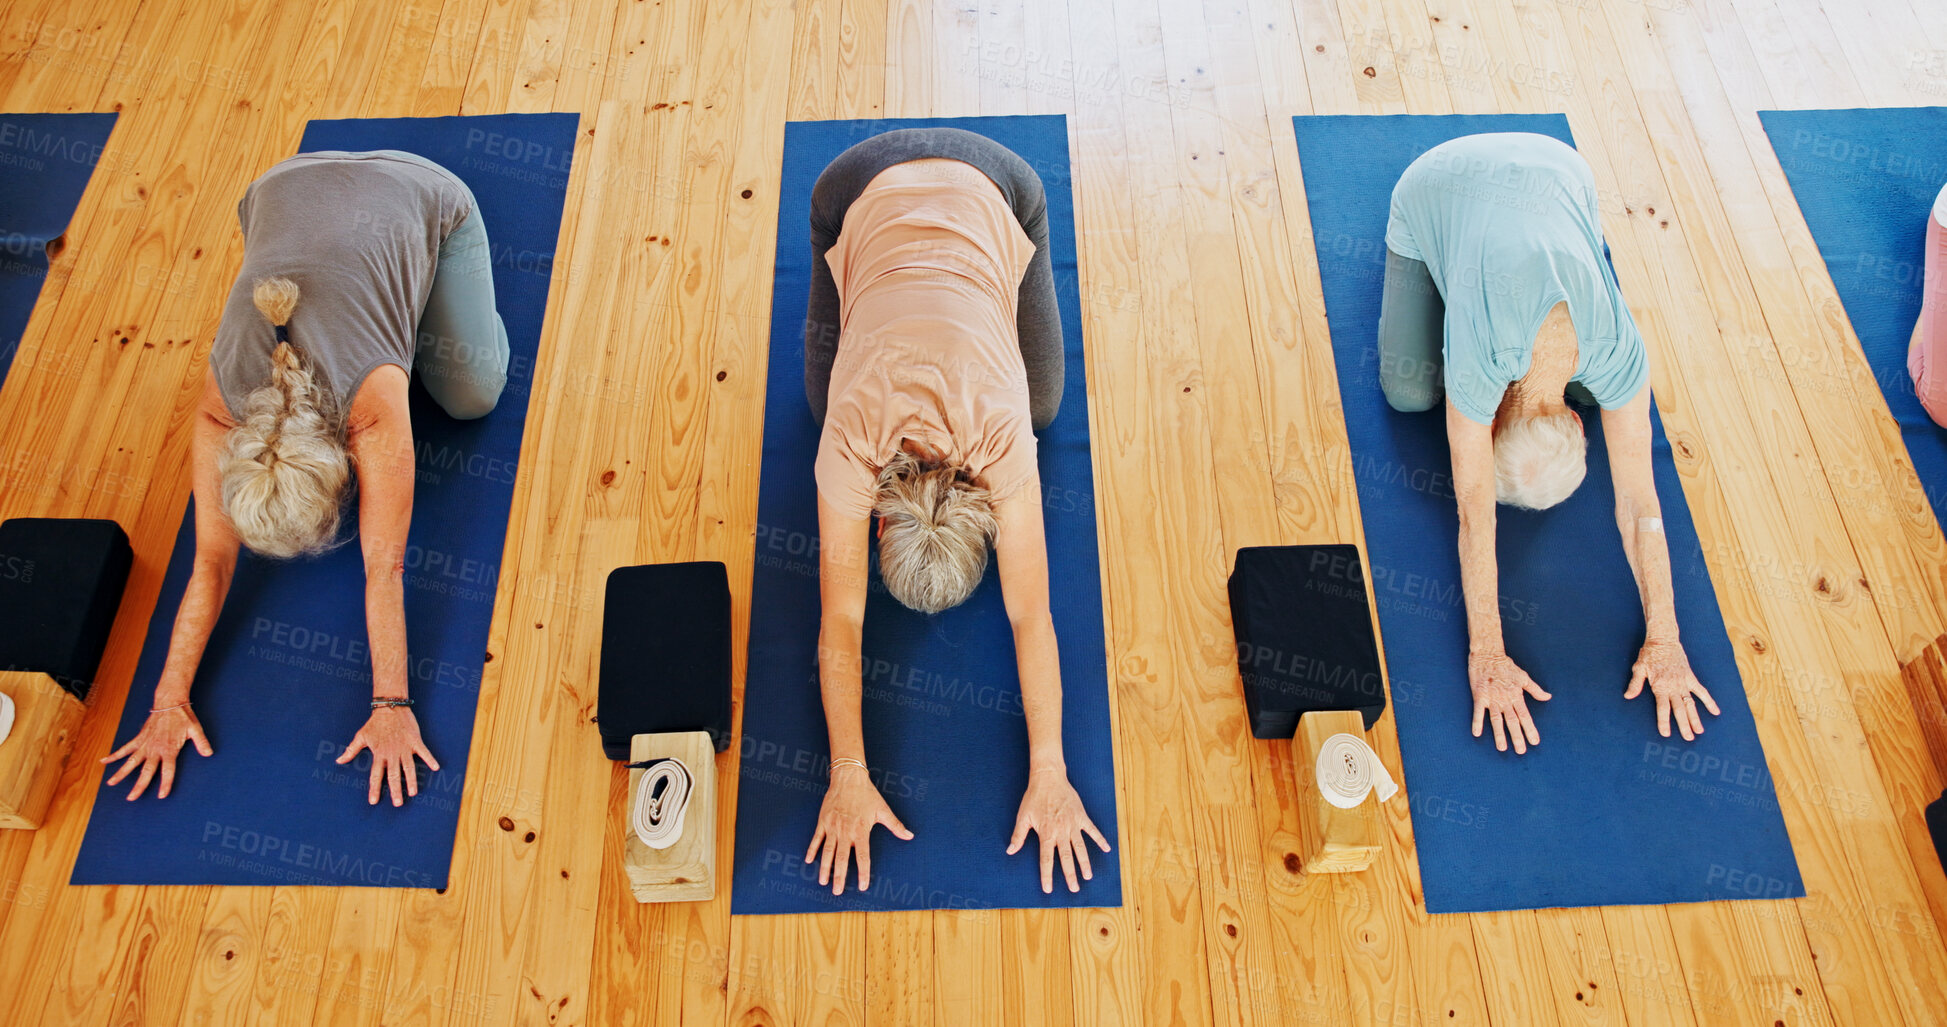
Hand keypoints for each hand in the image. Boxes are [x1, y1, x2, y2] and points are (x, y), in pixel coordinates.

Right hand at [101, 705, 212, 799]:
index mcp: (169, 749)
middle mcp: (155, 749)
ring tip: (111, 784)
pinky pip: (125, 748)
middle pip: (146, 771)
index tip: (161, 795)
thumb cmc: (184, 717)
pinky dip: (114, 755)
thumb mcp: (196, 729)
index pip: (168, 770)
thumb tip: (209, 754)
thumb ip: (202, 742)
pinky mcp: (139, 738)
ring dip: (121, 773)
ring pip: (131, 762)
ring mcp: (145, 744)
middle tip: (131, 799)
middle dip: (139, 786)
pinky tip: (104, 761)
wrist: (170, 701)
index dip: (165, 783)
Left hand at [336, 706, 439, 805]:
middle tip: (398, 803)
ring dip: (411, 780)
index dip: (374, 789)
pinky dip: (430, 759)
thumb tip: (339, 760)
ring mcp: (404, 747)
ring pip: (409, 767)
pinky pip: (424, 752)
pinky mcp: (414, 740)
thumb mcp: (361, 736)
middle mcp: (392, 753)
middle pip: (394, 775)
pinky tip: (436, 767)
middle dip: (395, 790)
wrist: (390, 707)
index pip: (375, 775)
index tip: (374, 801)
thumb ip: (351, 751)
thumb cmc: (375, 723)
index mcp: (379, 754)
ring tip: (413, 792)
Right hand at [805, 765, 911, 894]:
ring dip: (825, 868)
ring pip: (827, 852)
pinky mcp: (823, 822)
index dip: (863, 873)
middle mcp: (845, 832)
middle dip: (839, 876)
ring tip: (823, 882)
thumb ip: (895, 825)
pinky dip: (812, 850)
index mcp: (861, 831)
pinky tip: (809, 861)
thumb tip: (910, 836)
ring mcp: (832, 827)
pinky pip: (816, 839)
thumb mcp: (883, 810)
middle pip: (842, 859)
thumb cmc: (867, 794)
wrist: (848, 778)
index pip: (863, 857)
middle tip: (837, 892)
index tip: (862, 886)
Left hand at [1007, 766, 1111, 893]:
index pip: (1046, 859)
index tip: (1048, 889)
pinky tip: (1107, 849)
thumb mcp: (1023, 817)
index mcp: (1046, 833)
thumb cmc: (1033, 797)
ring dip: (1085, 862)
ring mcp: (1073, 824)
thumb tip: (1010, 851)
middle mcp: (1061, 831)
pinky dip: (1100, 839)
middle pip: (1066, 857)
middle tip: (1074, 889)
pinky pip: (1092, 830)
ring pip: (1080, 847)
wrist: (1048, 778)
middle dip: (1070, 874)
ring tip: (1088, 876)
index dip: (1047, 875)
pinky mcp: (1081, 816)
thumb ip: (1018, 836)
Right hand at [1469, 650, 1551, 754]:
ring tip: (1502, 748)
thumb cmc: (1506, 665)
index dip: (1530, 729)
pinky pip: (1478, 711)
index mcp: (1516, 696)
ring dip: (1499, 734)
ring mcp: (1492, 698)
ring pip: (1497, 720)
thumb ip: (1535, 690)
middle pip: (1512, 721)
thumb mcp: (1523, 677)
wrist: (1488, 654)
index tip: (1535, 741)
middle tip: (1521, 751)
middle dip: (1517, 737)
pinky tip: (1477, 733)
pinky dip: (1477, 722)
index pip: (1525, 716)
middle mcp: (1505, 699)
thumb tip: (1548, 697)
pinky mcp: (1479, 695)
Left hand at [1626, 638, 1720, 740]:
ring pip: (1691, 704)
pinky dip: (1709, 701)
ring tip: (1699, 731)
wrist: (1663, 640)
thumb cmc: (1649, 655)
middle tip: (1688, 739)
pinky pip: (1702, 691)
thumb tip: (1628, 696)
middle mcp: (1673, 687)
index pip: (1662, 708)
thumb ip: (1635, 684)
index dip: (1664, 721)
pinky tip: (1716, 712)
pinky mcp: (1691, 677)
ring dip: (1695, 718)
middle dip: (1683, 725)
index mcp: (1660, 687)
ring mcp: (1684, 683)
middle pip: (1679, 710)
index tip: (1666, 733)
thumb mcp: (1638, 668)